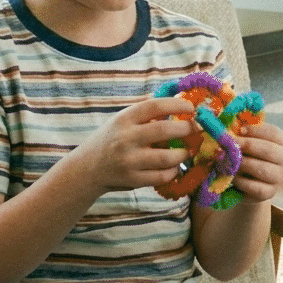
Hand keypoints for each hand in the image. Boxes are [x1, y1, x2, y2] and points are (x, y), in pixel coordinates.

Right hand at [75, 97, 196, 194]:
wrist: (87, 168)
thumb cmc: (112, 138)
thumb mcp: (124, 120)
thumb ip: (148, 114)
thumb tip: (182, 102)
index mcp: (125, 119)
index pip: (154, 106)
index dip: (176, 105)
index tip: (191, 107)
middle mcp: (126, 138)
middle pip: (163, 131)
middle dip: (186, 129)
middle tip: (195, 129)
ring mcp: (128, 161)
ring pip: (166, 158)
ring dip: (183, 154)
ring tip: (188, 150)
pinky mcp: (132, 180)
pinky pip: (161, 176)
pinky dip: (173, 171)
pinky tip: (175, 166)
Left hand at [230, 121, 282, 202]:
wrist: (251, 181)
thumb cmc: (249, 154)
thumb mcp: (249, 139)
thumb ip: (244, 130)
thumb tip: (231, 120)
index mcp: (281, 141)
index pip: (272, 132)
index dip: (256, 130)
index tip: (240, 129)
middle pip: (267, 150)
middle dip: (246, 145)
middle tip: (229, 143)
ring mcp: (279, 177)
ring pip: (261, 169)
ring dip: (242, 164)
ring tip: (228, 160)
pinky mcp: (269, 192)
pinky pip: (254, 187)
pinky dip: (241, 181)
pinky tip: (232, 176)